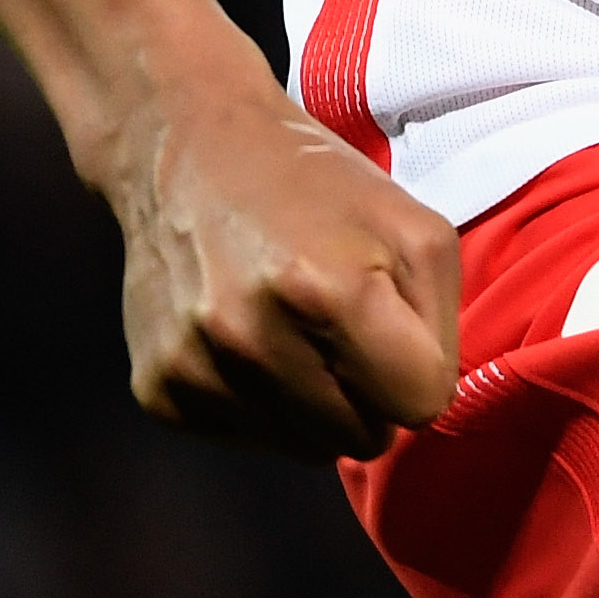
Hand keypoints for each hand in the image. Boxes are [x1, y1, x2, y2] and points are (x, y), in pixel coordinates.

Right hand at [102, 70, 463, 459]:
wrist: (187, 147)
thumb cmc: (318, 185)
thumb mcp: (413, 226)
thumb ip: (439, 325)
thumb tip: (419, 408)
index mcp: (332, 291)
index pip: (421, 405)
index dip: (420, 369)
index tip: (395, 329)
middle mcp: (255, 339)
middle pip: (363, 438)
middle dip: (369, 391)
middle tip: (344, 325)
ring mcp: (200, 369)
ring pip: (306, 449)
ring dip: (317, 404)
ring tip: (296, 328)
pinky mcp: (159, 390)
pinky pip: (247, 439)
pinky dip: (261, 402)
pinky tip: (248, 336)